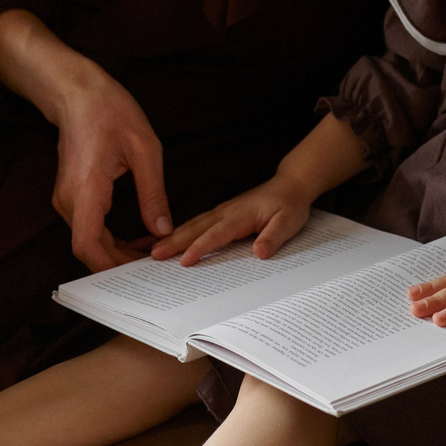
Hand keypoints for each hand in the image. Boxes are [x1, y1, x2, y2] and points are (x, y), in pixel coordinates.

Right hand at [44, 70, 171, 272]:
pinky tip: (136, 236)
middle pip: (88, 249)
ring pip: (87, 242)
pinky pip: (87, 228)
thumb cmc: (110, 111)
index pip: (87, 245)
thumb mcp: (144, 149)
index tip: (139, 272)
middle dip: (121, 263)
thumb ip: (153, 193)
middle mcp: (69, 199)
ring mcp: (66, 199)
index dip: (111, 266)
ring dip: (116, 252)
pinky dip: (110, 239)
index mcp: (86, 189)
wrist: (77, 92)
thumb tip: (163, 229)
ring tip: (151, 251)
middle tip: (157, 265)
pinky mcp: (70, 196)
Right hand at [149, 175, 316, 266]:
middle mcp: (226, 212)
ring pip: (194, 224)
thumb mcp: (288, 222)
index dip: (199, 247)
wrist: (290, 185)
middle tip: (154, 255)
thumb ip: (273, 237)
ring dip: (174, 236)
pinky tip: (174, 239)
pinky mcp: (223, 213)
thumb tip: (259, 253)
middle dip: (174, 242)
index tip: (184, 260)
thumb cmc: (290, 205)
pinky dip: (183, 231)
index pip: (216, 234)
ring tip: (156, 250)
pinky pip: (199, 223)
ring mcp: (223, 211)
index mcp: (240, 215)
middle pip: (196, 228)